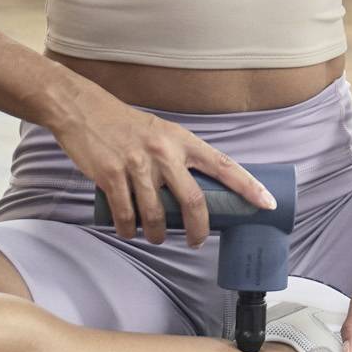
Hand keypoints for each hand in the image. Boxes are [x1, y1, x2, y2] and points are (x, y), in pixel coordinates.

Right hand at [44, 87, 277, 247]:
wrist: (84, 110)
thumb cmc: (125, 125)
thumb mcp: (161, 133)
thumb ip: (179, 157)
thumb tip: (196, 189)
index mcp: (182, 140)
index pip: (224, 166)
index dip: (248, 187)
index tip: (267, 203)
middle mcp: (164, 152)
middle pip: (193, 202)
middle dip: (199, 230)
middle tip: (197, 242)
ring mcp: (138, 165)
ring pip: (156, 215)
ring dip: (157, 235)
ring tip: (156, 238)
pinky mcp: (112, 175)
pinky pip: (126, 215)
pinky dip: (129, 230)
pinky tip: (130, 231)